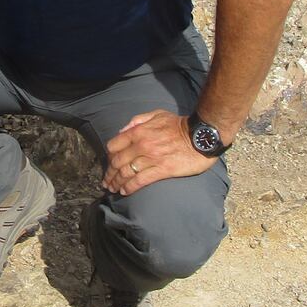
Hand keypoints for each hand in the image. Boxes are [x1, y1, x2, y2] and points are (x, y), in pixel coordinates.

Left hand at [102, 111, 217, 195]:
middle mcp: (142, 145)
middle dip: (109, 173)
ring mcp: (151, 159)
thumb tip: (122, 131)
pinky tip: (124, 192)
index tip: (109, 163)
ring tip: (112, 188)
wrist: (200, 135)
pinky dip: (130, 187)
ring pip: (127, 173)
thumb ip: (137, 121)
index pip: (114, 145)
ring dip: (117, 182)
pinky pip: (140, 180)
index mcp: (139, 132)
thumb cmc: (179, 124)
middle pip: (118, 162)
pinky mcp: (162, 170)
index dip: (109, 156)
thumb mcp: (157, 114)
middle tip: (106, 181)